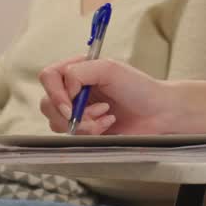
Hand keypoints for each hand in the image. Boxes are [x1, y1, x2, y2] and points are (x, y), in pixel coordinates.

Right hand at [38, 57, 177, 134]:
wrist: (158, 112)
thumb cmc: (139, 87)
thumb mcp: (109, 69)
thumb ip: (79, 72)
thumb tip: (65, 90)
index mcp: (77, 70)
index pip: (48, 77)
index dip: (55, 93)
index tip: (71, 105)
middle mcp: (74, 89)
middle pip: (47, 103)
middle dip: (70, 113)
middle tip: (97, 110)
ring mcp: (78, 110)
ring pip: (56, 122)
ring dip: (83, 123)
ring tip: (105, 115)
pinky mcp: (84, 129)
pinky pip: (72, 136)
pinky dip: (91, 132)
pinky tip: (108, 124)